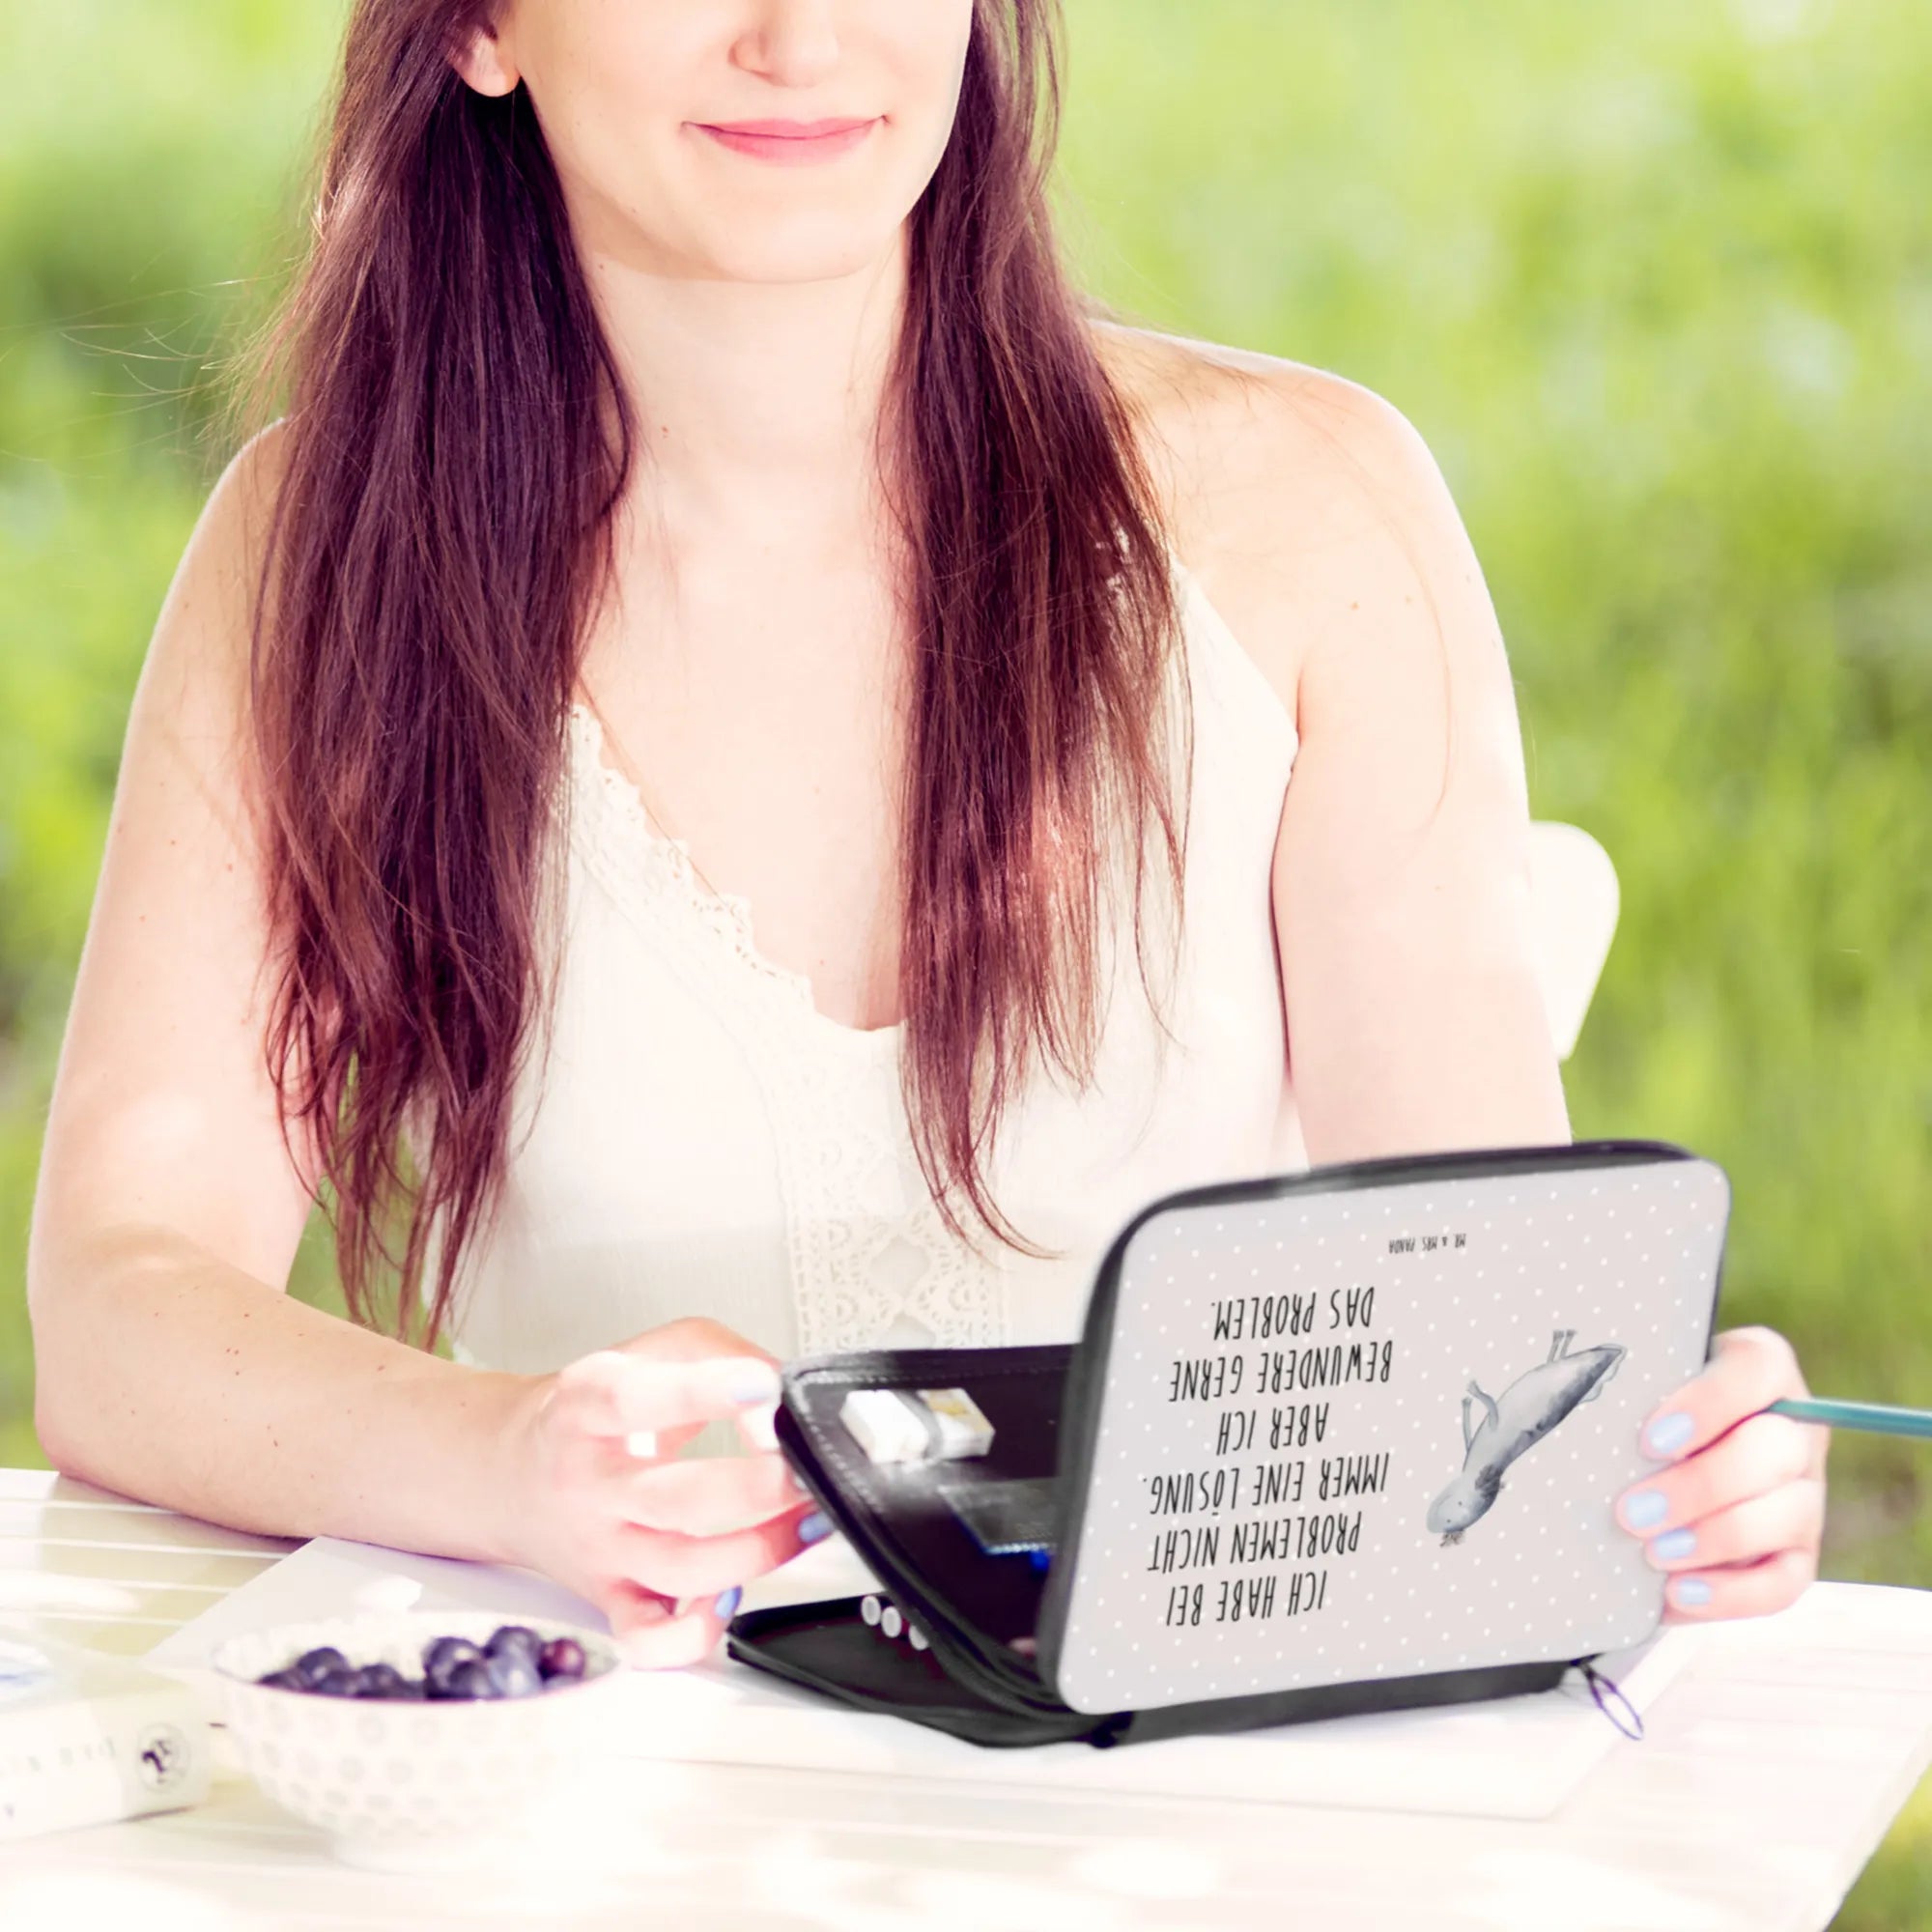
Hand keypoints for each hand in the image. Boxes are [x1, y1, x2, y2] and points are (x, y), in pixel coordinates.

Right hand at [496, 1317, 828, 1667]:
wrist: (511, 1471)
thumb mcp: (648, 1350)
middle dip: (757, 1488)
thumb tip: (777, 1399)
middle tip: (803, 1467)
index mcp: (587, 1407)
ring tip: (805, 1519)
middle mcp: (588, 1483)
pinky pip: (649, 1638)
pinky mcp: (609, 1597)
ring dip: (760, 1551)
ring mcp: (600, 1547)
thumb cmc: (593, 1411)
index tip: (763, 1387)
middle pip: (675, 1498)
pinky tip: (732, 1597)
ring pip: (680, 1570)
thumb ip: (720, 1354)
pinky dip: (695, 1633)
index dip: (704, 1393)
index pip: (634, 1399)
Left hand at [1614, 1325, 1828, 1621]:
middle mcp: (1794, 1430)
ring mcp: (1804, 1495)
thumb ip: (1627, 1389)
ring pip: (1786, 1516)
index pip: (1756, 1368)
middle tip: (1632, 1512)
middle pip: (1775, 1450)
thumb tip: (1568, 1405)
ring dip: (1715, 1539)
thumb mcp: (1640, 1388)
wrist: (1651, 1464)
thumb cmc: (1639, 1414)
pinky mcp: (1798, 1555)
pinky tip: (1678, 1594)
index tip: (1649, 1441)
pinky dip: (1733, 1593)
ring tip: (1652, 1554)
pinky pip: (1785, 1582)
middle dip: (1701, 1486)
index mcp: (1761, 1370)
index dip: (1708, 1405)